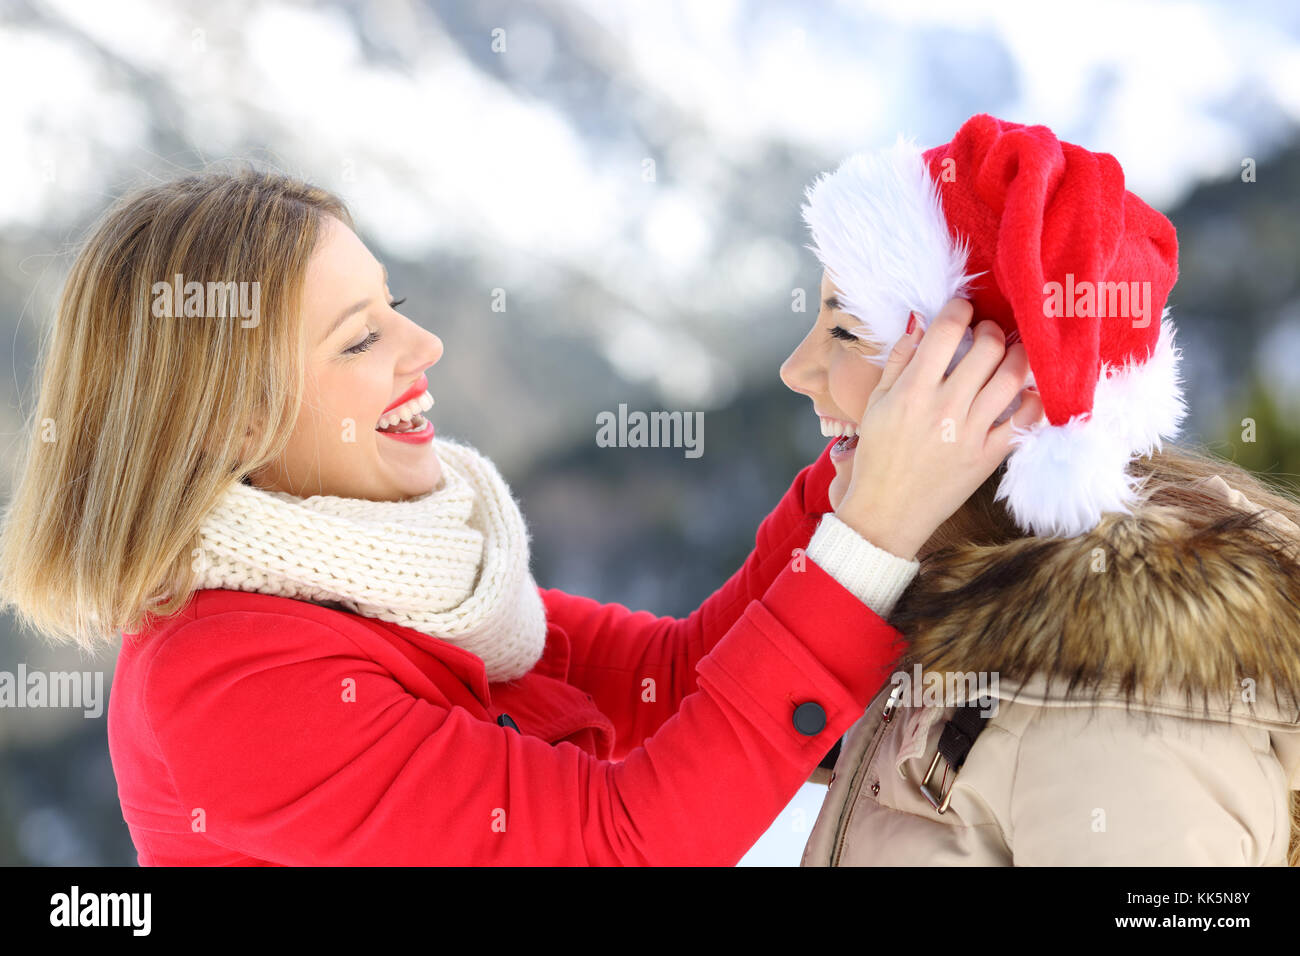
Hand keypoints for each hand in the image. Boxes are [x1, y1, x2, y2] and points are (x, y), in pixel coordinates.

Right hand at [833, 299, 1044, 559]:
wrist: (886, 513)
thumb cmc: (878, 458)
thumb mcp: (875, 405)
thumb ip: (898, 362)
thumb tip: (918, 324)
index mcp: (912, 390)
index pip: (946, 330)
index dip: (959, 309)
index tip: (962, 309)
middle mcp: (945, 406)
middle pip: (987, 347)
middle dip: (991, 330)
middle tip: (987, 334)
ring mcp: (971, 432)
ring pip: (1012, 376)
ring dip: (1017, 356)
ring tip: (1010, 354)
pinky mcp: (989, 456)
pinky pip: (1025, 420)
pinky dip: (1032, 399)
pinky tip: (1024, 392)